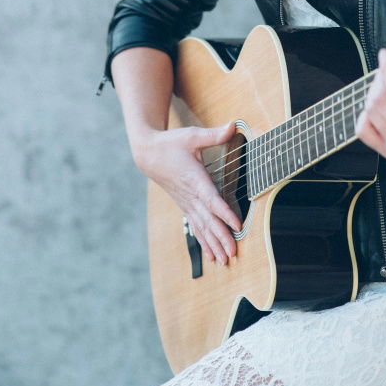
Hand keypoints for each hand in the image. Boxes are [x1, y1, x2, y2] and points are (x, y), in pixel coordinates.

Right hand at [133, 122, 241, 264]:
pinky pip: (196, 227)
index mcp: (194, 179)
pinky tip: (212, 256)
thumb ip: (214, 134)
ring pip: (202, 228)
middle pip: (208, 220)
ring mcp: (187, 203)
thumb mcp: (192, 136)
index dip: (224, 213)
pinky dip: (205, 242)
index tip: (236, 225)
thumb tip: (234, 124)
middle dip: (221, 237)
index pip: (211, 199)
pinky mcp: (185, 206)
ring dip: (214, 244)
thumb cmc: (172, 143)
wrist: (148, 154)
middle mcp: (190, 195)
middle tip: (234, 253)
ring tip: (226, 261)